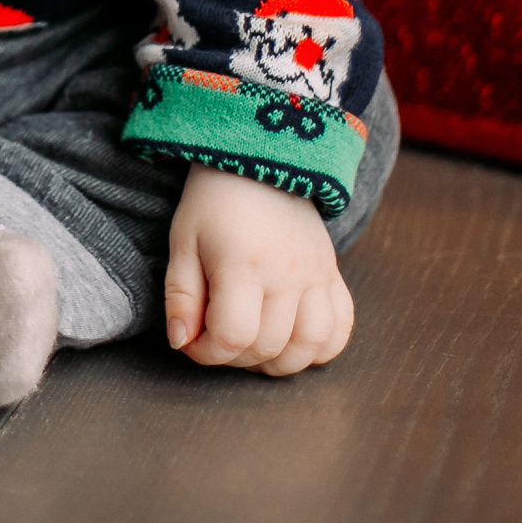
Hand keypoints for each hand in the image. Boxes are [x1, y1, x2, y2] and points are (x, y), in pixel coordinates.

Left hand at [163, 163, 351, 374]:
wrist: (260, 161)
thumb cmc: (213, 202)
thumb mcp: (183, 242)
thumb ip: (181, 296)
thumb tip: (182, 343)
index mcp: (243, 265)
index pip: (232, 336)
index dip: (207, 352)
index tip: (193, 340)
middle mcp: (287, 275)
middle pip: (268, 347)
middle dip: (235, 357)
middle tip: (217, 337)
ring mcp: (317, 276)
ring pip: (310, 348)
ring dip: (279, 361)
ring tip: (253, 345)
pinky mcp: (333, 274)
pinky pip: (340, 328)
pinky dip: (320, 347)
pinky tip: (292, 340)